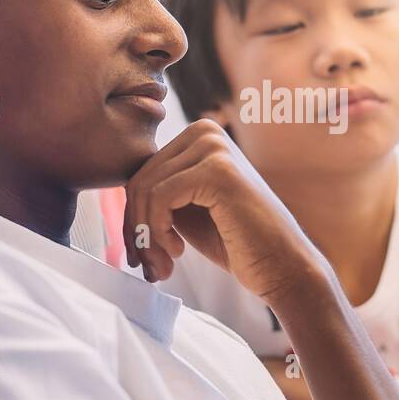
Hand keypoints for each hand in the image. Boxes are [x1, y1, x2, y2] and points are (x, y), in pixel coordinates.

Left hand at [122, 120, 328, 303]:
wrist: (281, 267)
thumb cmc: (234, 242)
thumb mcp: (185, 210)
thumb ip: (157, 192)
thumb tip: (116, 190)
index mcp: (198, 136)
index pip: (140, 172)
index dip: (133, 217)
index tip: (143, 255)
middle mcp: (205, 131)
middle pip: (138, 179)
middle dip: (137, 230)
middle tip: (151, 267)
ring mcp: (214, 147)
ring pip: (144, 189)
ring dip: (146, 237)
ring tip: (163, 266)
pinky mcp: (218, 170)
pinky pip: (159, 197)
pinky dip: (158, 231)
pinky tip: (177, 253)